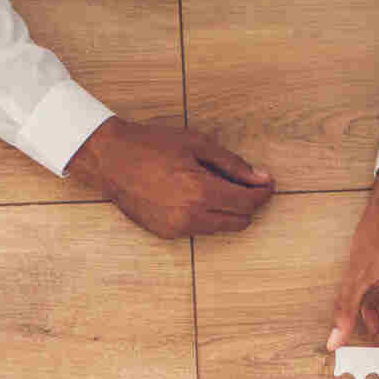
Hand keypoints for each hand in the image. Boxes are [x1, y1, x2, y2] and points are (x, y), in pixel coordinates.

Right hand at [67, 117, 273, 238]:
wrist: (110, 159)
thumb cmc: (152, 145)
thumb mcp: (197, 144)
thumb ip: (233, 164)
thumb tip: (260, 178)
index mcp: (201, 191)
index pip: (248, 203)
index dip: (263, 193)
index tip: (268, 184)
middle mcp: (191, 216)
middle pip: (240, 221)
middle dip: (249, 204)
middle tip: (246, 185)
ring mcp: (177, 229)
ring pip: (221, 228)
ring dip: (228, 211)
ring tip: (217, 187)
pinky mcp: (166, 234)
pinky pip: (199, 229)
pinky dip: (206, 216)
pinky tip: (195, 196)